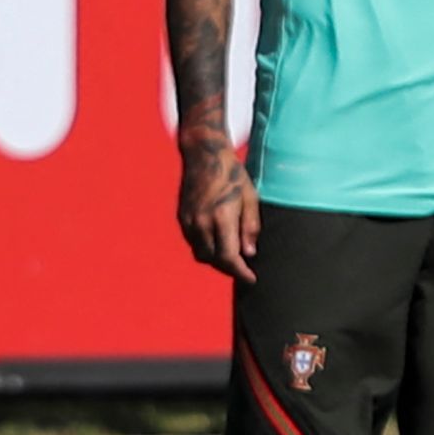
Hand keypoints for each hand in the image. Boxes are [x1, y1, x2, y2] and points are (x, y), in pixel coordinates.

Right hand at [178, 139, 260, 281]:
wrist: (204, 155)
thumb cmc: (233, 175)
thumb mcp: (251, 198)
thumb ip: (250, 227)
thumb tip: (249, 253)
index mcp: (221, 217)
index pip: (229, 257)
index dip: (240, 272)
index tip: (251, 279)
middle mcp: (201, 222)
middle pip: (214, 260)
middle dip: (230, 267)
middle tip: (244, 268)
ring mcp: (189, 221)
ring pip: (202, 254)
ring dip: (216, 259)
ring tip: (232, 255)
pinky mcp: (182, 217)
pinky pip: (194, 242)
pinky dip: (206, 247)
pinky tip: (218, 241)